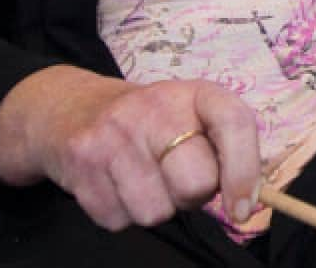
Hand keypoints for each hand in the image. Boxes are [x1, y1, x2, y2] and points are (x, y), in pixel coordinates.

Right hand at [0, 67, 263, 231]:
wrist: (70, 109)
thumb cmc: (148, 123)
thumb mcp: (190, 118)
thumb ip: (223, 151)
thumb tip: (246, 203)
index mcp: (192, 93)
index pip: (235, 122)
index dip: (244, 171)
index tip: (242, 206)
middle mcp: (153, 108)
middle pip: (196, 184)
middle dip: (191, 196)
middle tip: (175, 179)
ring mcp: (113, 135)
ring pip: (155, 212)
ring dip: (154, 207)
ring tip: (142, 178)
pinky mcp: (81, 164)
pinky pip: (118, 221)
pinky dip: (120, 213)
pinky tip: (115, 184)